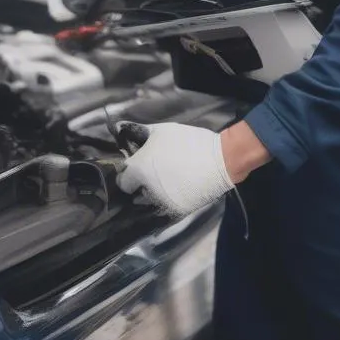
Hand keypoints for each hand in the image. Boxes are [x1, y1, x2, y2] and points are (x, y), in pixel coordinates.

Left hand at [116, 122, 233, 220]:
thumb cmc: (187, 142)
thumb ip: (137, 131)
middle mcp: (147, 190)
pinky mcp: (177, 211)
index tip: (134, 168)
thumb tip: (118, 127)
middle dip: (138, 184)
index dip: (126, 173)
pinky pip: (163, 208)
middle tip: (149, 173)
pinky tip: (174, 189)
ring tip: (163, 181)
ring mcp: (162, 203)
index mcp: (140, 170)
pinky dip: (165, 200)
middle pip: (134, 193)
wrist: (220, 161)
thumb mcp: (160, 131)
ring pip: (148, 202)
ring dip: (150, 194)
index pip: (122, 181)